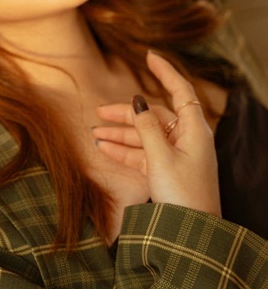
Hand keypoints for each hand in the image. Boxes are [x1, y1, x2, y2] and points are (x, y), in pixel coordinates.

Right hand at [92, 51, 220, 216]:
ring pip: (145, 136)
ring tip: (94, 134)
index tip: (148, 56)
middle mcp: (186, 139)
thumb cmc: (183, 194)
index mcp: (193, 130)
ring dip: (120, 135)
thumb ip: (147, 128)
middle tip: (99, 112)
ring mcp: (176, 155)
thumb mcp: (160, 158)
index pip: (179, 91)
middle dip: (126, 113)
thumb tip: (139, 100)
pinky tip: (104, 148)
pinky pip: (143, 154)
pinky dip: (124, 151)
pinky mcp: (166, 171)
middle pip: (153, 116)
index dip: (164, 72)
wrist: (193, 232)